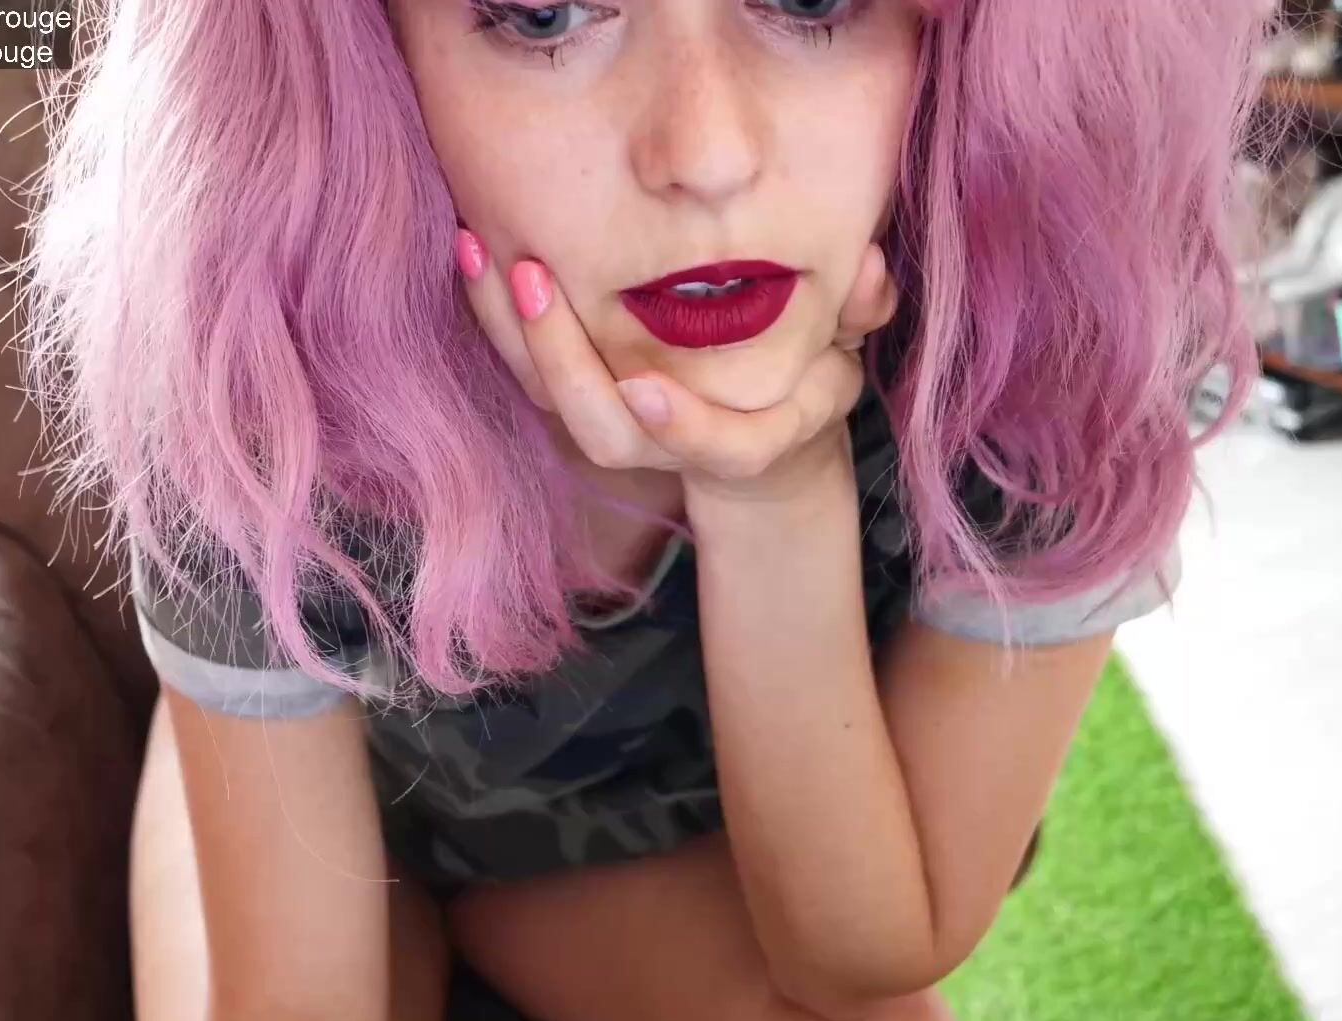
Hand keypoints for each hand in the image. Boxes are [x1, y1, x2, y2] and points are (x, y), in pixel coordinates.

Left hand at [455, 230, 899, 499]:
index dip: (685, 430)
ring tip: (480, 249)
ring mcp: (612, 423)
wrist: (756, 433)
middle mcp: (665, 442)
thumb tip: (866, 268)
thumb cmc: (803, 378)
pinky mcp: (571, 398)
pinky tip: (475, 248)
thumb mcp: (843, 347)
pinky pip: (523, 367)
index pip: (719, 451)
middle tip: (534, 274)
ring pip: (547, 398)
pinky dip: (493, 317)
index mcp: (744, 441)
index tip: (649, 388)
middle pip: (599, 430)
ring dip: (506, 330)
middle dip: (560, 358)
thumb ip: (858, 310)